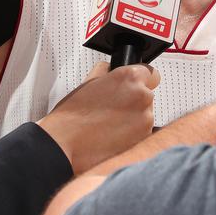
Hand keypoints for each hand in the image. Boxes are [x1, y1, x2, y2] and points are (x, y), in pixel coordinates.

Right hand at [37, 62, 158, 173]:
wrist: (65, 144)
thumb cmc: (73, 115)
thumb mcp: (88, 82)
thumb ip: (106, 72)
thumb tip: (111, 70)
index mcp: (130, 78)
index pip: (151, 73)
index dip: (140, 80)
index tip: (133, 86)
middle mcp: (142, 96)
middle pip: (148, 94)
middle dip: (134, 99)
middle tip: (114, 107)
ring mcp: (145, 119)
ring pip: (146, 114)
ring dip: (134, 117)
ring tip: (111, 123)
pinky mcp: (143, 139)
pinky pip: (143, 131)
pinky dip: (133, 133)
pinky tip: (114, 134)